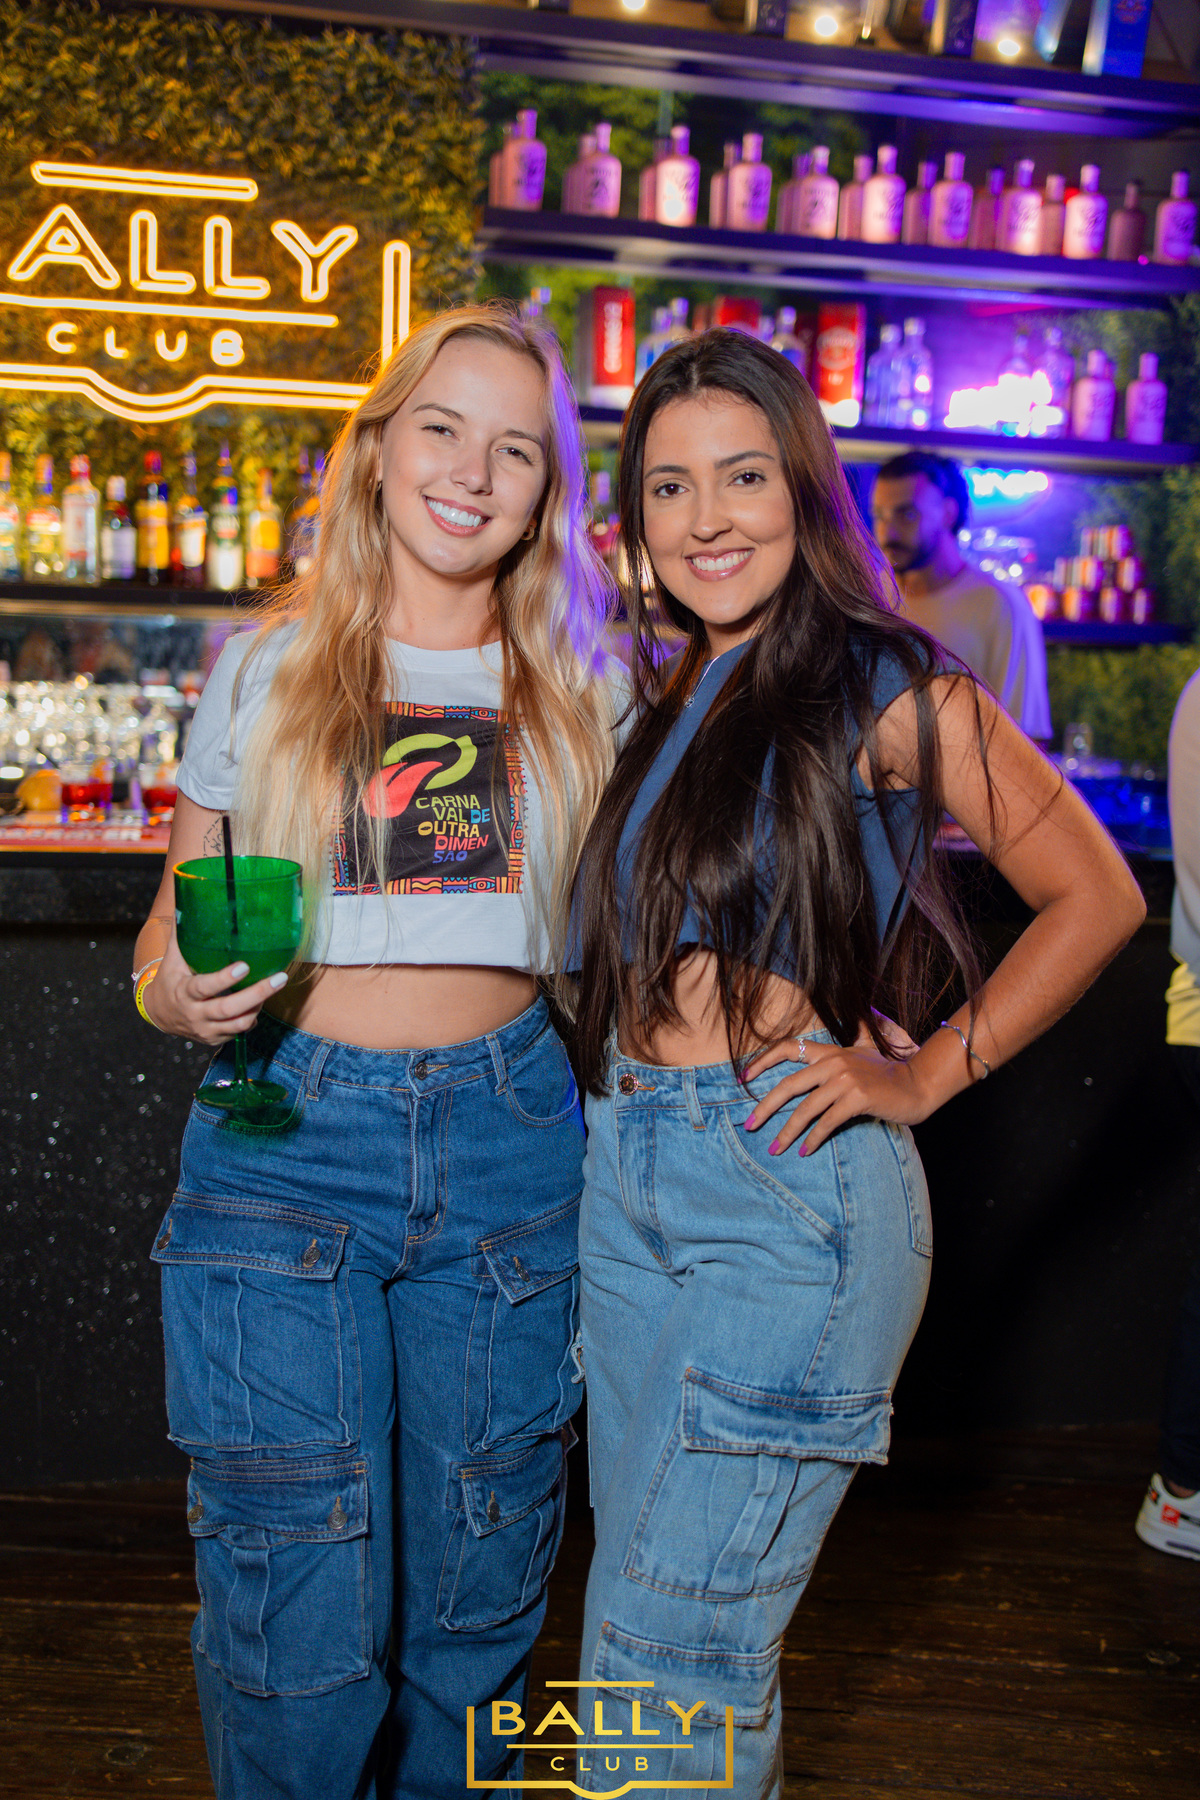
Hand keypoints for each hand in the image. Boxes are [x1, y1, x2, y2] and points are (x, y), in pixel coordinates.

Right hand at [141, 934, 287, 1042]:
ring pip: (238, 1024)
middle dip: (257, 994)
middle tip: (279, 978)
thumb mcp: (174, 956)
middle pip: (228, 1009)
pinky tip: (258, 1002)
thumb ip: (185, 931)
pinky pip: (238, 1032)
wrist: (159, 1013)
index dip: (224, 978)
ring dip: (258, 1006)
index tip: (244, 966)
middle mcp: (194, 1013)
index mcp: (184, 991)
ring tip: (272, 985)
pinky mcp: (214, 1038)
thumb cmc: (171, 977)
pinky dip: (251, 1017)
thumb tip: (189, 896)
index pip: (204, 987)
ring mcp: (205, 1029)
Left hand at [741, 1024, 932, 1157]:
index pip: (788, 1048)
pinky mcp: (857, 1099)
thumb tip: (856, 1014)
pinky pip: (827, 1122)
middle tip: (750, 1125)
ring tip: (775, 1148)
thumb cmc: (891, 1073)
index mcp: (831, 1052)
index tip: (743, 1077)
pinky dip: (813, 1139)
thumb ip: (857, 1033)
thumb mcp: (869, 1048)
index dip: (762, 1061)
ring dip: (787, 1132)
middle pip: (788, 1084)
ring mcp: (846, 1080)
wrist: (919, 1086)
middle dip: (765, 1107)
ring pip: (806, 1108)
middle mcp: (835, 1063)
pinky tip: (805, 1150)